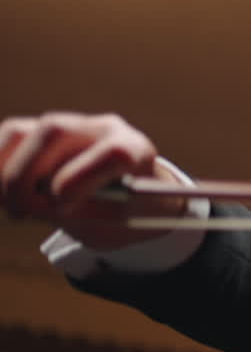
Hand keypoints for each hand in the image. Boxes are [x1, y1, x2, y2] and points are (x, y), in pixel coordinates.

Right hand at [0, 112, 184, 249]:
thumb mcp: (114, 225)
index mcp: (136, 151)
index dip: (81, 178)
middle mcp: (103, 129)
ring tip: (13, 209)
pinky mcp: (42, 132)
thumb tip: (29, 202)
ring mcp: (70, 125)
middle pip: (54, 131)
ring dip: (4, 173)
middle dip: (25, 176)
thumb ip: (78, 215)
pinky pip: (7, 138)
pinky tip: (3, 196)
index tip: (63, 204)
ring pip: (21, 132)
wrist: (131, 199)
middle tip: (20, 212)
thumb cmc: (125, 213)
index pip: (113, 152)